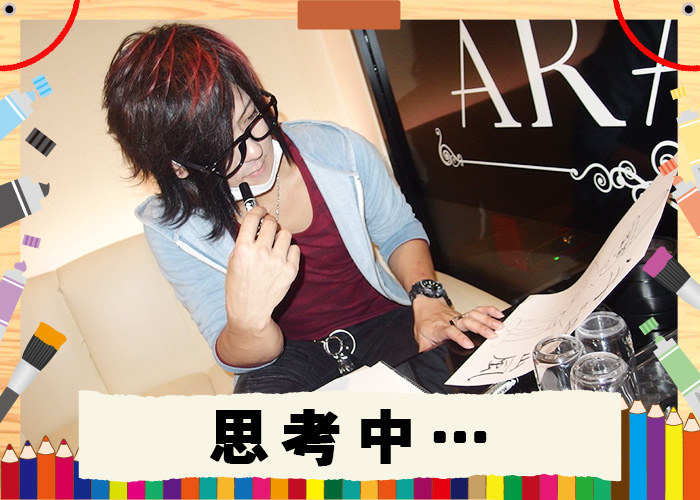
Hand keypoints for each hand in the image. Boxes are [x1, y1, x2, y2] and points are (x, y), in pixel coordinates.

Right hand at [224, 206, 300, 329]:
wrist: (250, 310)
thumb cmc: (239, 286)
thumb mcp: (234, 260)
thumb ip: (244, 240)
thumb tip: (256, 222)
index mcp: (243, 249)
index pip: (253, 218)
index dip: (258, 210)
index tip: (260, 211)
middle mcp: (261, 253)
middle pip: (271, 223)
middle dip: (269, 224)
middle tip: (267, 229)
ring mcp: (277, 261)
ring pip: (285, 234)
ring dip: (279, 237)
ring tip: (274, 247)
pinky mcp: (290, 270)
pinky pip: (295, 248)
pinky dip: (289, 251)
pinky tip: (281, 259)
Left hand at [412, 296, 504, 351]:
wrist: (426, 306)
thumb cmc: (425, 323)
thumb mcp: (421, 338)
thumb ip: (425, 350)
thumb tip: (426, 361)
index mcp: (440, 329)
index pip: (450, 332)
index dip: (460, 337)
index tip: (469, 344)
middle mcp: (451, 321)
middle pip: (466, 322)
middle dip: (480, 328)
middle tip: (491, 335)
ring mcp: (459, 316)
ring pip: (474, 315)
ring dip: (487, 320)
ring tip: (499, 326)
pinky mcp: (465, 313)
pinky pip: (478, 310)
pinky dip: (489, 310)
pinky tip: (497, 314)